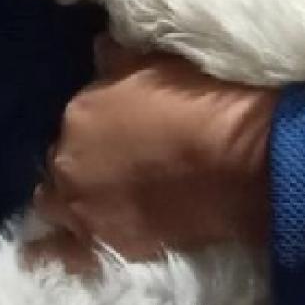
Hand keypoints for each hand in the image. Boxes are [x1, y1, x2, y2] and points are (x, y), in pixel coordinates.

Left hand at [30, 36, 277, 262]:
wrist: (247, 163)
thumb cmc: (212, 106)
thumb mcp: (165, 64)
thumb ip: (120, 61)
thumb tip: (101, 51)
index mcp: (81, 111)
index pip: (77, 116)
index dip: (101, 123)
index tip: (125, 125)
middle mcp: (68, 161)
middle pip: (64, 161)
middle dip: (85, 159)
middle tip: (119, 161)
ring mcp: (83, 208)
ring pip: (56, 204)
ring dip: (74, 197)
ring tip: (103, 198)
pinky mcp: (104, 245)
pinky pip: (64, 252)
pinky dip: (60, 249)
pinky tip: (63, 245)